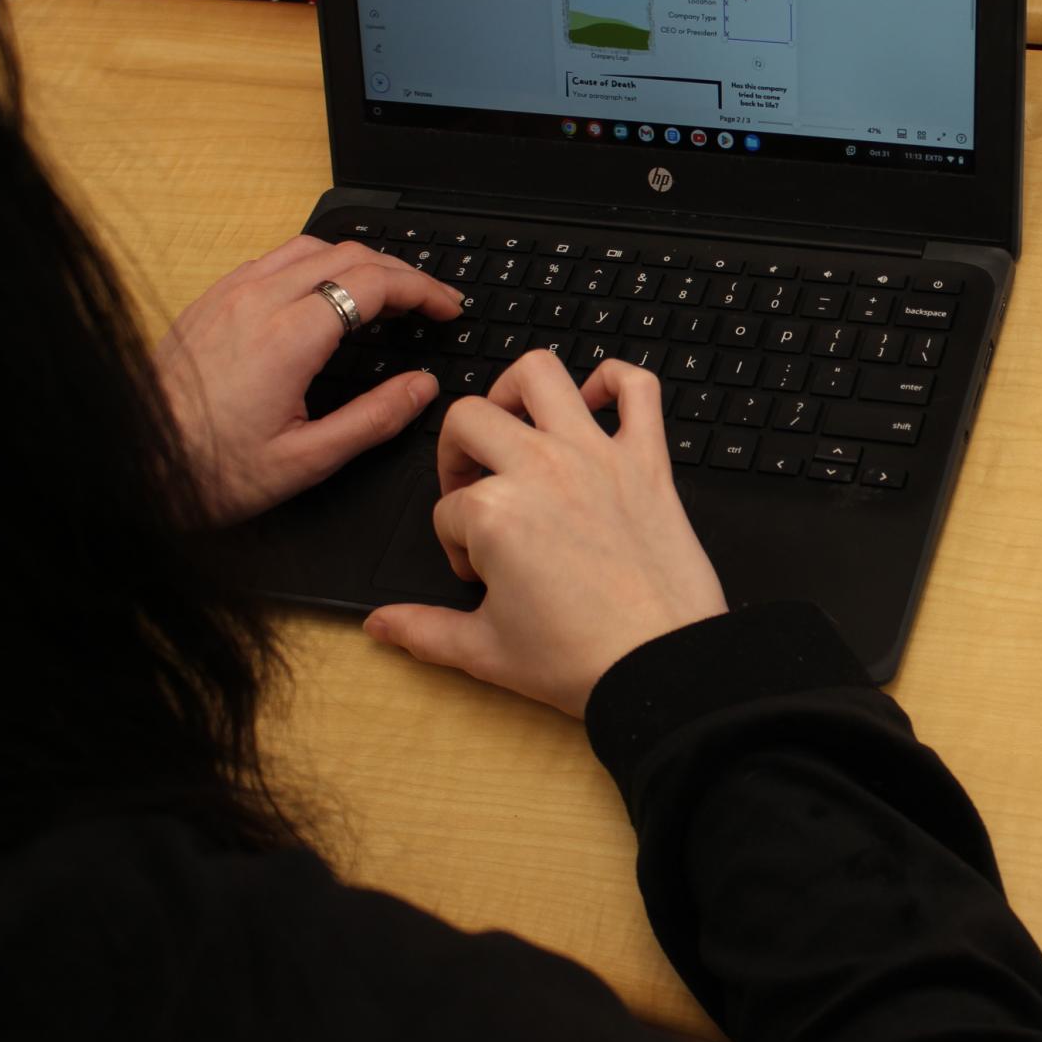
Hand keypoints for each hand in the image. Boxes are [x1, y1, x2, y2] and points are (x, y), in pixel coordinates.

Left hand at [158, 235, 463, 523]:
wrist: (128, 465)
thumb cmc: (207, 471)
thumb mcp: (305, 460)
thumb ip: (373, 419)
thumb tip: (422, 387)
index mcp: (288, 339)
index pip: (374, 284)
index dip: (424, 291)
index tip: (448, 309)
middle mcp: (257, 302)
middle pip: (349, 254)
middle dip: (402, 271)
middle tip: (431, 302)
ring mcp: (228, 295)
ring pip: (311, 247)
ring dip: (359, 261)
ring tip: (387, 293)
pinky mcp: (209, 300)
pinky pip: (273, 259)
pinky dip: (316, 264)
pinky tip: (326, 295)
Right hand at [364, 352, 728, 715]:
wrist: (660, 667)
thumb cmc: (581, 660)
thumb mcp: (484, 650)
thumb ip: (423, 629)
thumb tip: (380, 624)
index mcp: (494, 512)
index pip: (447, 509)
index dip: (457, 545)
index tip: (483, 575)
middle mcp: (541, 468)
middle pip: (469, 421)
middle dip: (458, 455)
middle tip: (476, 494)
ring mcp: (597, 456)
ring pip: (540, 373)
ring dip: (514, 392)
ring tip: (515, 428)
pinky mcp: (648, 460)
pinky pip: (638, 388)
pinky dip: (616, 380)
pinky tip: (596, 404)